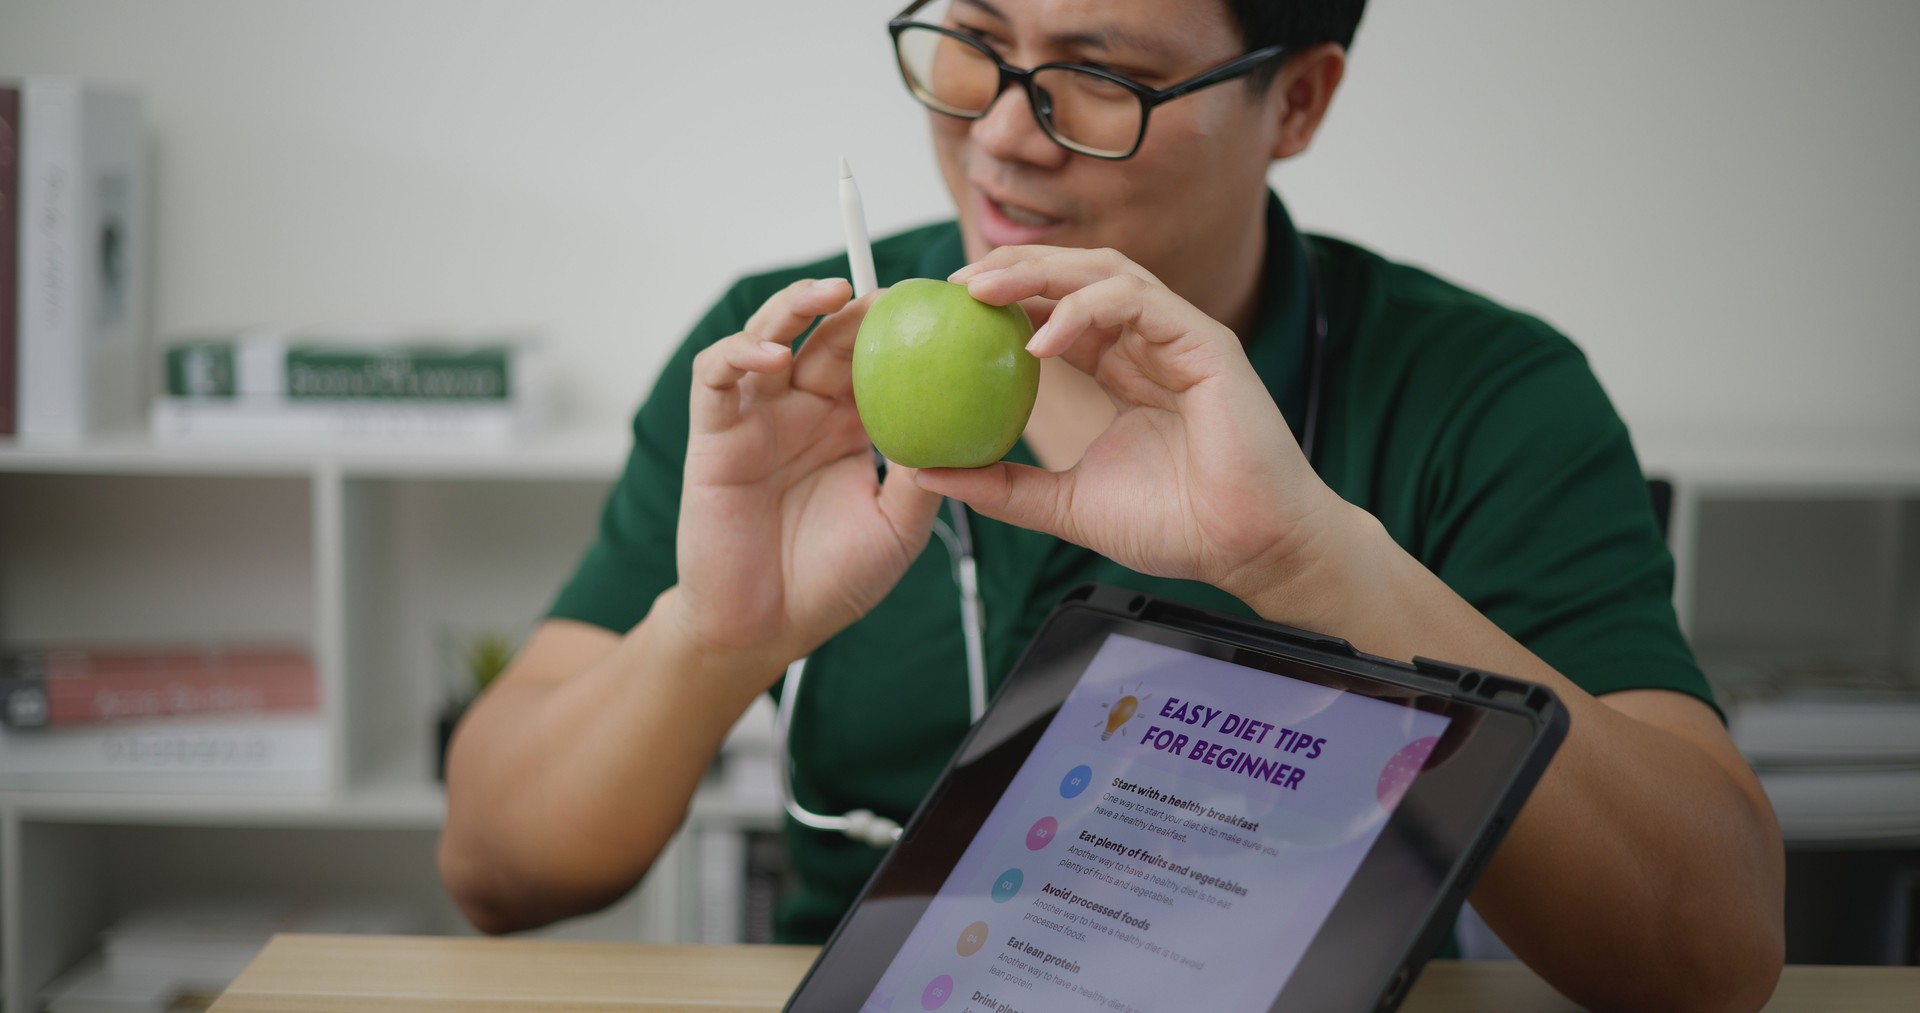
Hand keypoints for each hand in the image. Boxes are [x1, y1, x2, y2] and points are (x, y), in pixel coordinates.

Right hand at [673, 278, 943, 680]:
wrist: (768, 629)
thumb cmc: (833, 581)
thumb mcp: (899, 526)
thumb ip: (925, 474)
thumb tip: (968, 426)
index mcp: (850, 428)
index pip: (874, 360)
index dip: (899, 330)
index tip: (939, 309)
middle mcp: (803, 412)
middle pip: (826, 336)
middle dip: (856, 306)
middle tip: (893, 291)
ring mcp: (757, 418)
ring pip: (768, 336)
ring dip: (794, 306)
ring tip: (832, 292)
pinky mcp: (714, 434)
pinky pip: (717, 376)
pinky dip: (739, 353)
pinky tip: (773, 356)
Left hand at [917, 247, 1355, 616]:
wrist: (1246, 549)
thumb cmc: (1175, 526)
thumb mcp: (1064, 505)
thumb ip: (1003, 486)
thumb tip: (926, 474)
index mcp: (1120, 369)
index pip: (1054, 311)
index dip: (1002, 300)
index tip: (945, 312)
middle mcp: (1148, 342)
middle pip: (1073, 277)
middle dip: (1012, 270)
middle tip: (955, 286)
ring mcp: (1178, 337)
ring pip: (1103, 272)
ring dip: (1038, 274)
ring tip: (984, 293)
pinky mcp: (1204, 343)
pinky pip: (1137, 301)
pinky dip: (1085, 310)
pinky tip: (1040, 342)